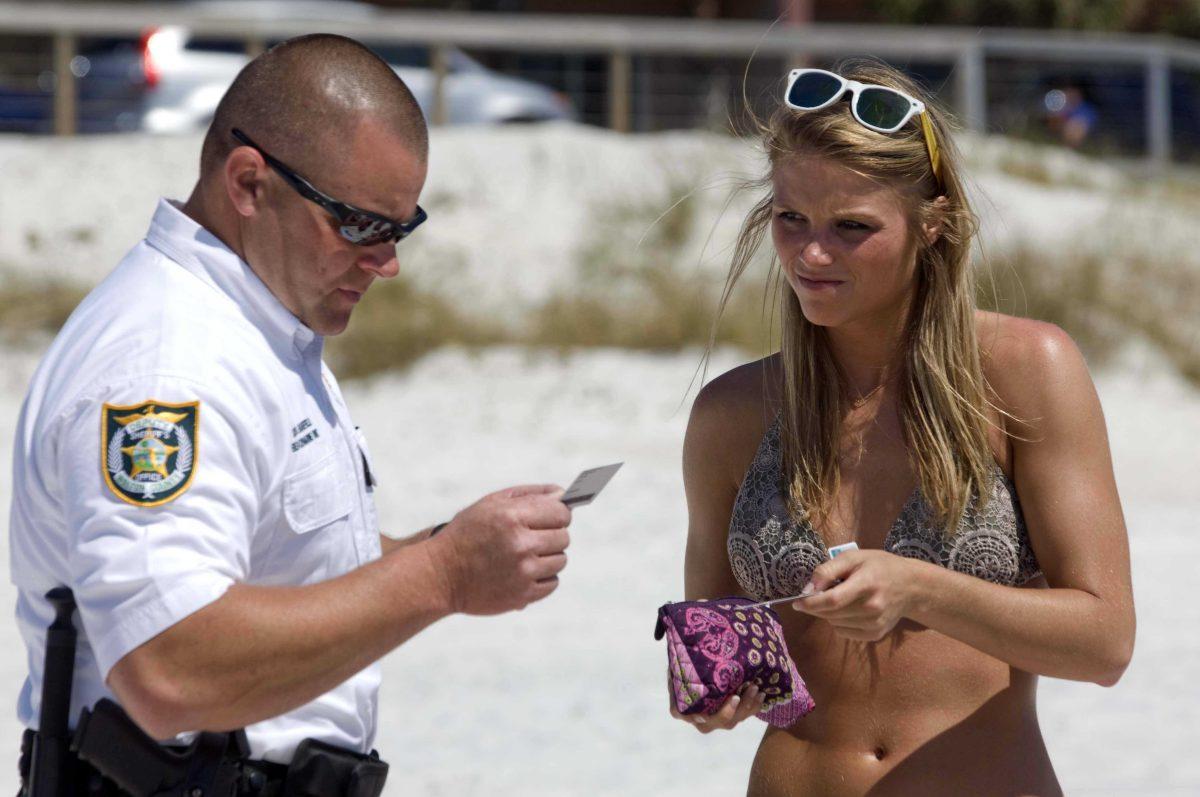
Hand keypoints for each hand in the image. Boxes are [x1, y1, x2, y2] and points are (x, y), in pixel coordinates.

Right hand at [431, 484, 571, 614]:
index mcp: (512, 516)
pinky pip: (552, 583)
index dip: (558, 514)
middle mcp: (520, 543)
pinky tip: (523, 572)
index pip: (561, 512)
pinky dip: (542, 578)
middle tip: (531, 538)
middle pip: (564, 537)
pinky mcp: (523, 594)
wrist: (440, 575)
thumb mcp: (491, 503)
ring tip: (524, 556)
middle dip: (551, 535)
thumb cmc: (466, 534)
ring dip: (547, 558)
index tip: (549, 518)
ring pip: (560, 560)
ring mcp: (523, 571)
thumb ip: (530, 494)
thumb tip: (562, 494)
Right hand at [667, 673, 766, 733]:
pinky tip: (761, 695)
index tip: (702, 715)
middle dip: (729, 712)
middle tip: (737, 697)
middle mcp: (701, 719)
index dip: (695, 718)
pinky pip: (744, 716)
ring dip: (745, 707)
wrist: (704, 676)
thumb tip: (677, 653)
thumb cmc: (689, 672)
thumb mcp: (682, 669)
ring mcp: (718, 720)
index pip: (686, 716)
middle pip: (717, 722)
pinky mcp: (731, 716)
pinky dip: (753, 707)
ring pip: (733, 720)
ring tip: (754, 689)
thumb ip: (680, 668)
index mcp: (684, 709)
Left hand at [791, 549, 918, 640]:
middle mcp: (872, 608)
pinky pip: (844, 632)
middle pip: (830, 614)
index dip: (810, 603)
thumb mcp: (854, 557)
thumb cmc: (879, 566)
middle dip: (816, 606)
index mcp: (866, 584)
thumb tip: (808, 589)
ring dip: (828, 613)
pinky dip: (838, 622)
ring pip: (835, 624)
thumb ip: (828, 570)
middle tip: (818, 594)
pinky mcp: (875, 634)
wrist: (911, 586)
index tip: (796, 602)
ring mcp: (875, 624)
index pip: (832, 600)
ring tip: (840, 598)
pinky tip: (848, 609)